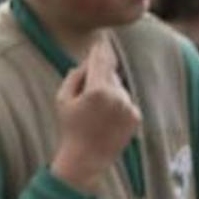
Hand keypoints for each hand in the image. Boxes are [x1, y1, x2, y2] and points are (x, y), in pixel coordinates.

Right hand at [51, 38, 141, 192]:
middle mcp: (117, 96)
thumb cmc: (70, 127)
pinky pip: (126, 102)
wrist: (87, 158)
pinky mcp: (136, 116)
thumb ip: (74, 76)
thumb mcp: (62, 99)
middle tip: (87, 97)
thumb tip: (86, 62)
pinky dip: (118, 105)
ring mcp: (129, 106)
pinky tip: (106, 120)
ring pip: (120, 88)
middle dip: (100, 78)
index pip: (100, 60)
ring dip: (109, 92)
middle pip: (111, 74)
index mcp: (97, 90)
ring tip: (95, 114)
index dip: (100, 49)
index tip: (101, 41)